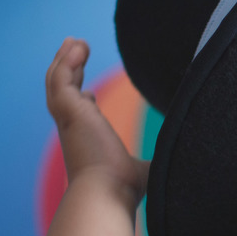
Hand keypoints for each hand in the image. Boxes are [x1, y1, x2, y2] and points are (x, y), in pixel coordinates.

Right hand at [45, 38, 149, 202]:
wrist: (106, 194)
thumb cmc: (123, 190)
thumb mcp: (143, 171)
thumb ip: (154, 165)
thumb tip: (179, 167)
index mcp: (87, 141)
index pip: (80, 115)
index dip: (82, 100)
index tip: (88, 95)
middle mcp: (73, 129)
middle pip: (64, 91)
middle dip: (69, 68)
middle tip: (76, 49)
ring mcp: (67, 119)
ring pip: (57, 81)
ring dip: (65, 59)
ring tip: (77, 42)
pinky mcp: (68, 111)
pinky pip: (61, 77)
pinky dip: (67, 61)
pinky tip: (80, 46)